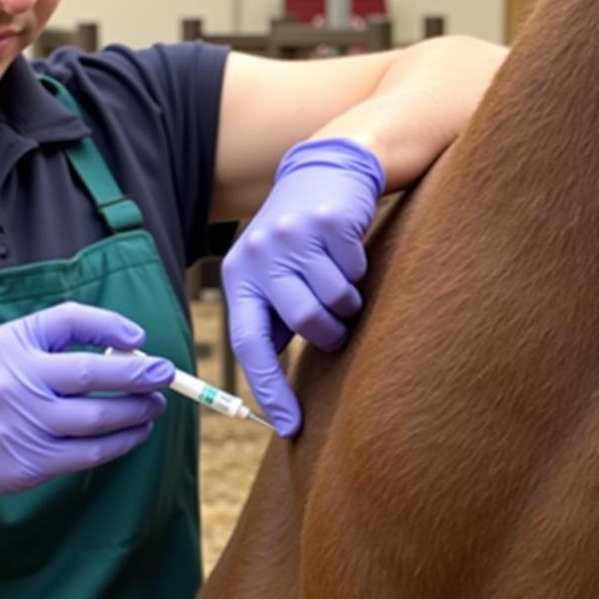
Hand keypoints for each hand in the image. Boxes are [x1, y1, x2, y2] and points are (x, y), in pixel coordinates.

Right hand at [0, 302, 174, 527]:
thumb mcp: (0, 347)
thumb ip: (56, 339)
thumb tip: (128, 346)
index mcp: (6, 346)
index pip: (69, 320)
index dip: (111, 326)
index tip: (139, 340)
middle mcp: (12, 383)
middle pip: (92, 374)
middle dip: (139, 375)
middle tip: (165, 374)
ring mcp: (21, 426)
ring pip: (98, 418)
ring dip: (137, 411)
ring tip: (155, 405)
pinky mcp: (29, 463)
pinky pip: (89, 453)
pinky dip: (122, 442)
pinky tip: (137, 431)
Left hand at [223, 137, 384, 436]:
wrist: (325, 172)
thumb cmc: (299, 240)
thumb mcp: (274, 274)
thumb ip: (275, 317)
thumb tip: (279, 387)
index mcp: (239, 277)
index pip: (249, 342)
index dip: (270, 388)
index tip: (290, 426)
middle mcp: (259, 255)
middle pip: (304, 322)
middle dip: (330, 333)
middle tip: (338, 327)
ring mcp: (292, 236)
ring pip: (335, 300)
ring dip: (348, 302)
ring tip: (341, 281)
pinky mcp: (326, 222)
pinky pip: (355, 271)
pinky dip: (359, 270)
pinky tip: (346, 250)